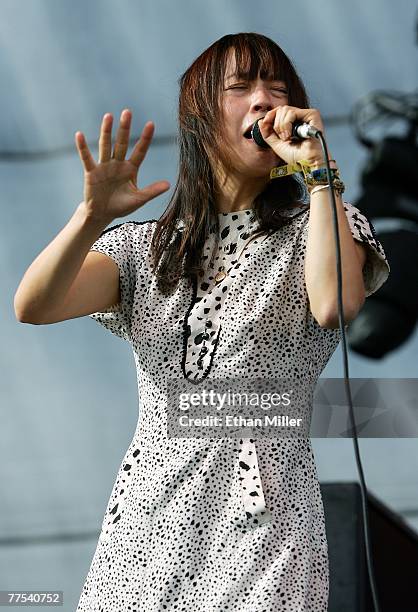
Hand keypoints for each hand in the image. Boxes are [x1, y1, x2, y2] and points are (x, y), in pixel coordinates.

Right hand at [75, 109, 169, 223]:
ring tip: (109, 116)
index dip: (145, 139)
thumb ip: (152, 191)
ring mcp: (104, 166)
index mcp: (131, 169)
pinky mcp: (91, 172)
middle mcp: (117, 164)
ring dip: (106, 131)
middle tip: (127, 112)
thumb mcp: (138, 199)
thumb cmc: (121, 206)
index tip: (151, 124)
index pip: (140, 151)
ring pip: (106, 146)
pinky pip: (87, 158)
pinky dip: (83, 147)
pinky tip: (79, 135)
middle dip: (124, 128)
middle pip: (121, 143)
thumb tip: (169, 185)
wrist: (102, 214)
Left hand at [258, 105, 327, 166]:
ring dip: (282, 126)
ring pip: (285, 110)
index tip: (265, 124)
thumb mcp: (276, 144)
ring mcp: (306, 115)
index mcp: (293, 123)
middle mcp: (300, 118)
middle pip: (281, 109)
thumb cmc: (296, 156)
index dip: (270, 116)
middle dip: (276, 125)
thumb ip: (267, 133)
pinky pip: (292, 112)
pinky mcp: (312, 115)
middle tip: (282, 138)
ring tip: (287, 138)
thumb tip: (260, 121)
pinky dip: (287, 124)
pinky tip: (291, 135)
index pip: (279, 111)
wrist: (306, 162)